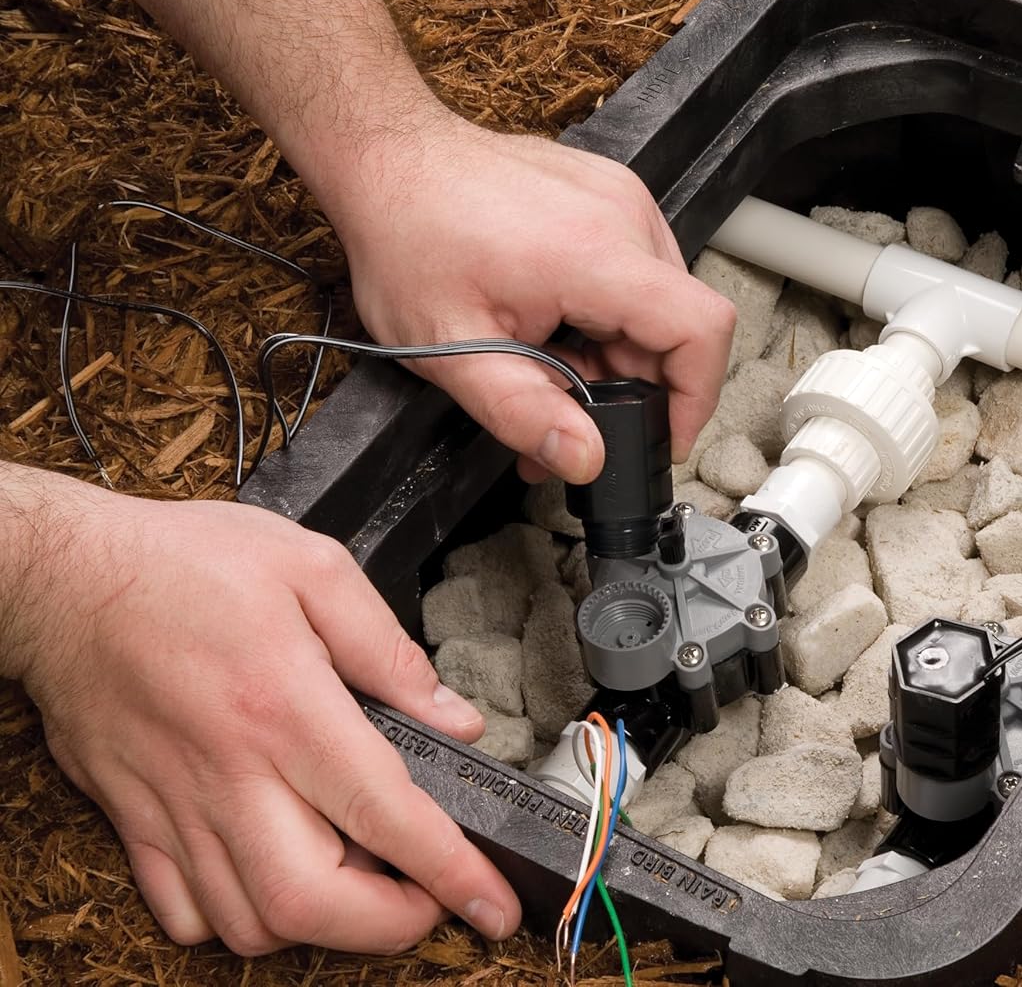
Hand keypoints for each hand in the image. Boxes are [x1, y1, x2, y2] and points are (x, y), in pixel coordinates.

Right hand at [10, 472, 519, 953]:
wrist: (64, 575)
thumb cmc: (184, 562)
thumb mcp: (312, 568)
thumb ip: (389, 650)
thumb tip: (453, 719)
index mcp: (286, 706)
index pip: (385, 814)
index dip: (451, 872)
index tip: (492, 905)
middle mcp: (230, 772)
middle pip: (313, 902)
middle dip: (389, 925)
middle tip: (428, 897)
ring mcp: (175, 805)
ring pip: (250, 921)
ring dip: (321, 923)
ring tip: (359, 876)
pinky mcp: (134, 818)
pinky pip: (183, 912)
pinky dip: (237, 919)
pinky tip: (274, 873)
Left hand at [325, 112, 735, 484]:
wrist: (387, 158)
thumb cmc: (407, 238)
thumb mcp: (452, 349)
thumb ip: (523, 413)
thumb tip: (585, 458)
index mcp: (593, 254)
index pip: (700, 328)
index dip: (697, 395)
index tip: (664, 435)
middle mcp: (622, 215)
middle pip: (678, 323)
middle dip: (636, 385)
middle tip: (573, 413)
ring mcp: (621, 197)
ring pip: (659, 301)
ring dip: (619, 350)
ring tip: (552, 363)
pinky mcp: (611, 193)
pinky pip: (640, 268)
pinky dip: (610, 312)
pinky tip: (556, 323)